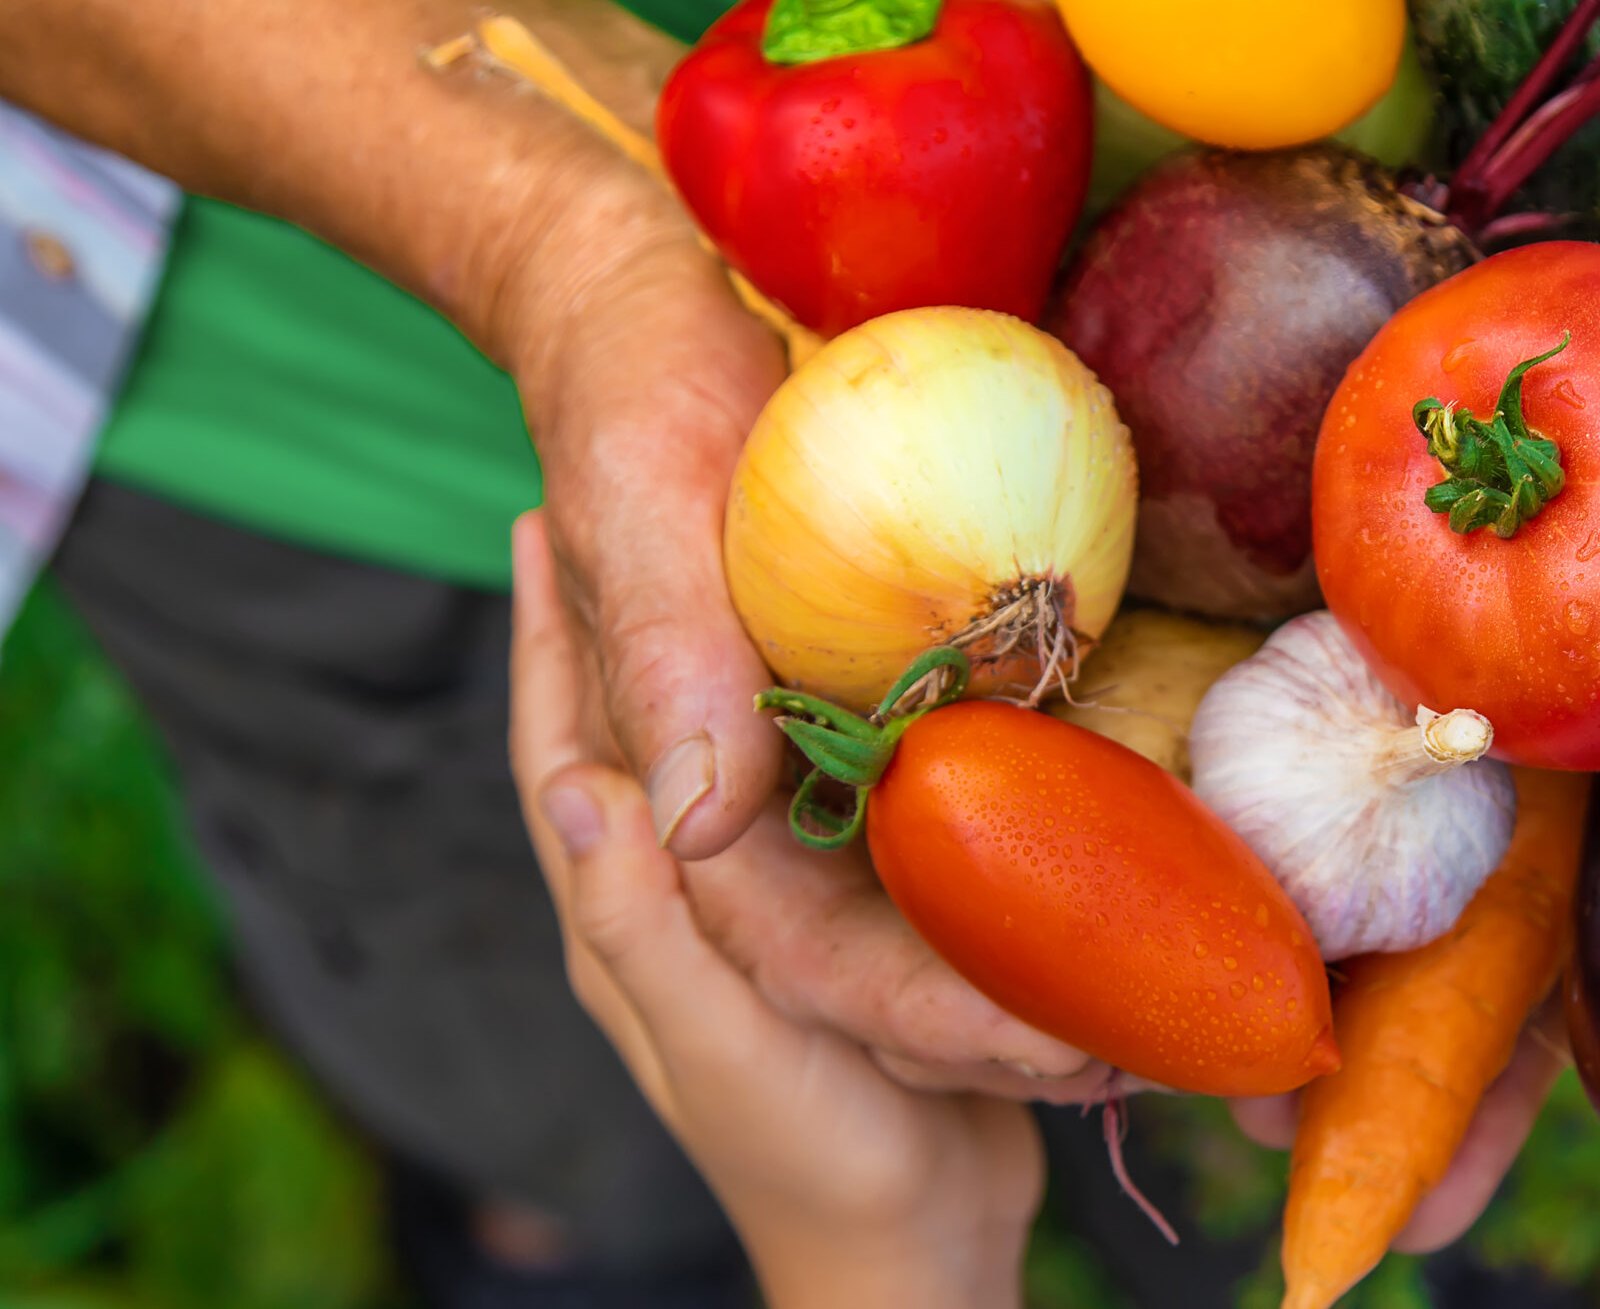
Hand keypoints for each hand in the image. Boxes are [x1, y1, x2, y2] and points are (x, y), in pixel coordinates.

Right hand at [504, 205, 1106, 1099]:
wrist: (667, 298)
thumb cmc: (633, 394)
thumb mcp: (640, 511)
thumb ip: (664, 668)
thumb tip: (695, 826)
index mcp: (692, 788)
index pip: (802, 955)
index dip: (929, 1018)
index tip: (1063, 1052)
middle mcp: (771, 787)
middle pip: (897, 952)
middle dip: (1025, 1015)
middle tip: (1171, 1048)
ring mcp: (845, 736)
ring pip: (953, 887)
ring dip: (1059, 949)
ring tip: (1193, 992)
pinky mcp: (906, 677)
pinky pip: (992, 778)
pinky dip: (1068, 827)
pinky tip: (1173, 859)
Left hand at [508, 512, 1041, 1308]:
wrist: (916, 1253)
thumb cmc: (814, 1158)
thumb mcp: (722, 1040)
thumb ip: (642, 925)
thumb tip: (571, 776)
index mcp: (630, 926)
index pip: (563, 756)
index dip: (546, 642)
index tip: (545, 522)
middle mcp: (683, 906)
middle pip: (634, 737)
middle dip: (619, 622)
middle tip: (635, 504)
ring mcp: (759, 917)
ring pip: (719, 759)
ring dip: (709, 658)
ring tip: (737, 553)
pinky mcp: (841, 925)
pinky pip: (809, 798)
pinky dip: (806, 722)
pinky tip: (853, 673)